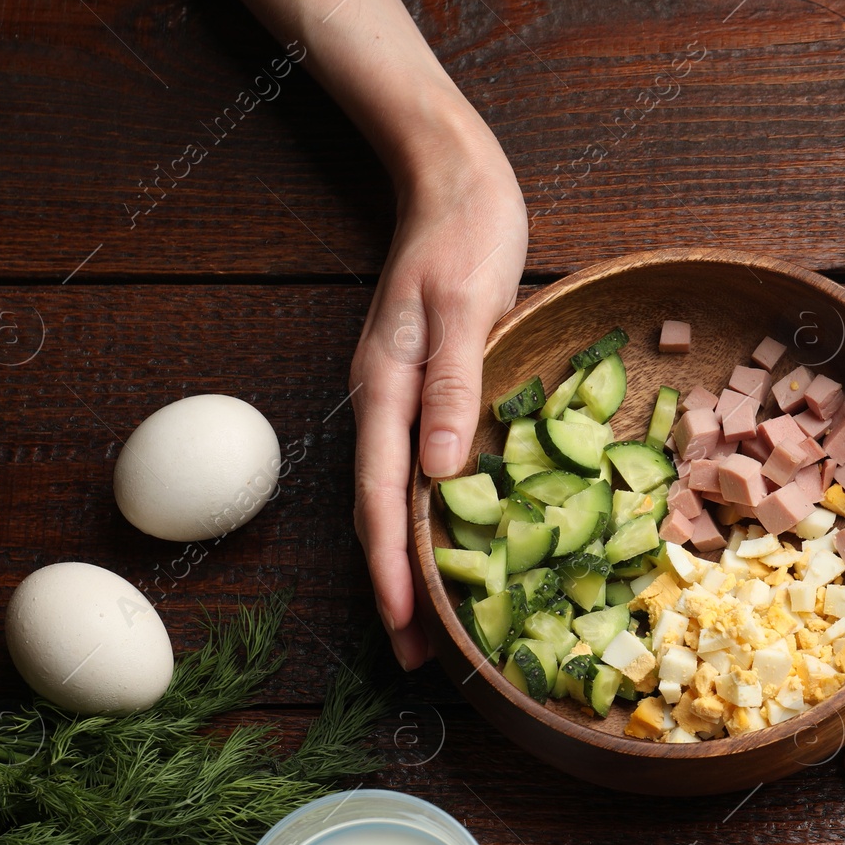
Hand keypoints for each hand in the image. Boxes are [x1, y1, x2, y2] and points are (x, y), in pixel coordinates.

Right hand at [350, 134, 526, 669]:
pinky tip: (456, 548)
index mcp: (387, 389)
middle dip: (395, 589)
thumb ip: (452, 385)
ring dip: (411, 565)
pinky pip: (422, 472)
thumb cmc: (465, 236)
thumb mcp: (465, 305)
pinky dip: (433, 521)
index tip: (407, 628)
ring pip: (397, 500)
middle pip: (380, 515)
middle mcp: (387, 405)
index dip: (392, 569)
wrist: (455, 183)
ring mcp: (404, 401)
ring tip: (432, 627)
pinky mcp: (429, 393)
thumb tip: (439, 471)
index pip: (380, 499)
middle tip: (417, 660)